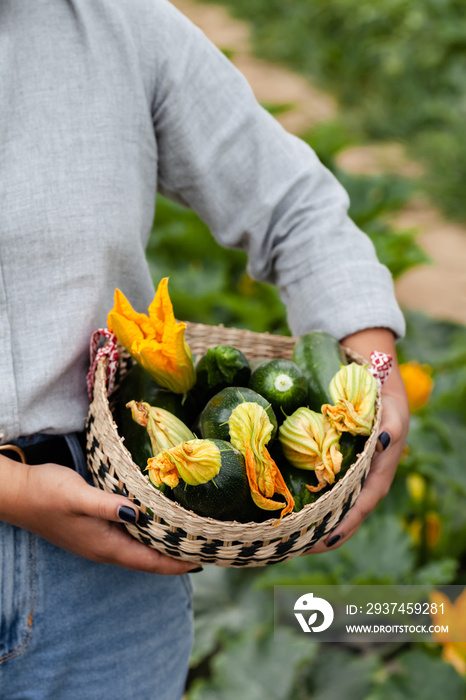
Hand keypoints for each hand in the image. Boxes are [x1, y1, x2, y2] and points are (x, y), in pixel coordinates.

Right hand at [0, 457, 198, 574]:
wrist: (17, 493)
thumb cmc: (46, 493)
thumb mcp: (78, 496)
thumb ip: (108, 506)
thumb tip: (138, 514)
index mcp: (106, 545)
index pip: (149, 562)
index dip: (177, 564)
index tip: (203, 561)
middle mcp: (105, 547)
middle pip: (148, 559)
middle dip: (176, 557)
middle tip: (205, 548)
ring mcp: (98, 540)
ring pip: (139, 548)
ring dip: (163, 546)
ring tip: (188, 538)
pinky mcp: (94, 529)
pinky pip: (129, 537)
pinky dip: (148, 534)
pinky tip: (156, 523)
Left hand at [304, 327, 409, 553]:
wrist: (368, 369)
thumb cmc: (382, 389)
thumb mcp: (391, 406)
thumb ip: (390, 424)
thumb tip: (385, 443)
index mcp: (381, 468)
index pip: (364, 504)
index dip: (345, 524)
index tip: (323, 541)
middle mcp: (364, 473)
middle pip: (345, 510)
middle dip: (323, 531)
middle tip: (296, 548)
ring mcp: (348, 467)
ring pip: (331, 500)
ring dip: (311, 519)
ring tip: (286, 537)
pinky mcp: (332, 457)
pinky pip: (320, 481)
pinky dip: (306, 496)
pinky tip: (285, 504)